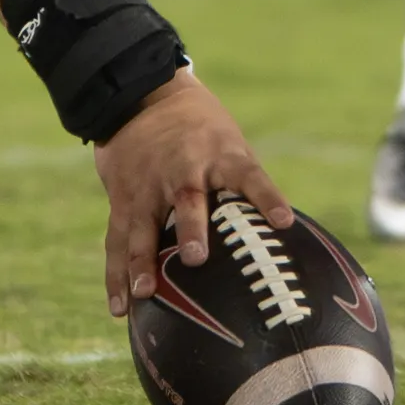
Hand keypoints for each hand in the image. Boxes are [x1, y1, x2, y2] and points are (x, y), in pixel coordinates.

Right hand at [94, 74, 285, 309]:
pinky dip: (117, 274)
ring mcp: (148, 185)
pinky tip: (120, 307)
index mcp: (219, 155)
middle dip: (191, 229)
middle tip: (196, 258)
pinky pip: (117, 239)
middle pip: (188, 199)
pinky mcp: (122, 199)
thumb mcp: (229, 145)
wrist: (139, 97)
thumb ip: (247, 188)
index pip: (250, 175)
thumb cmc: (200, 133)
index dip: (267, 197)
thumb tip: (287, 239)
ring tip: (144, 292)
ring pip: (143, 223)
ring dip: (142, 259)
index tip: (284, 221)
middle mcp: (182, 170)